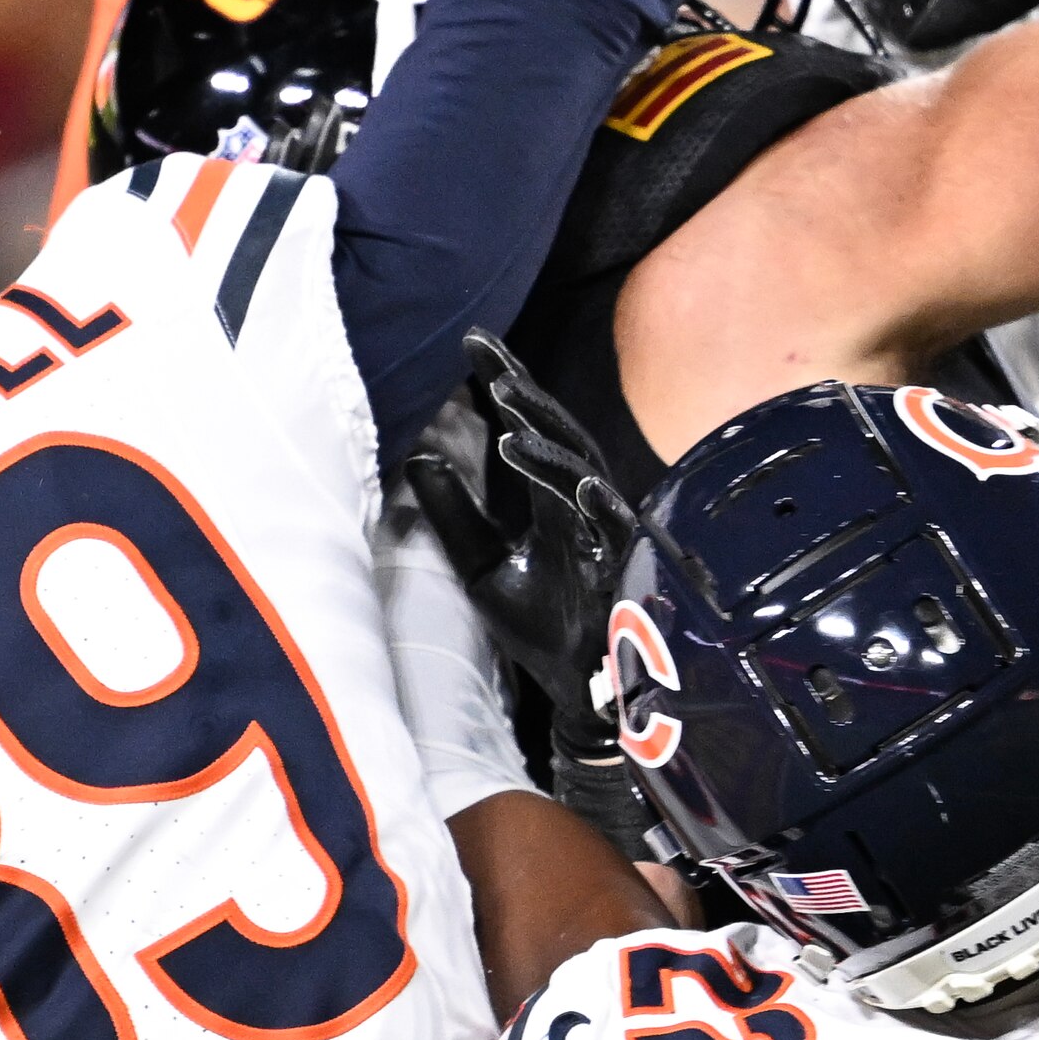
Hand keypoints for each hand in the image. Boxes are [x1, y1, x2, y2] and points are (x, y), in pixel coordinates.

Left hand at [403, 337, 654, 851]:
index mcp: (552, 500)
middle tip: (492, 365)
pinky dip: (602, 510)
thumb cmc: (541, 626)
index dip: (506, 384)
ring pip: (585, 480)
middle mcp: (584, 508)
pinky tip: (584, 489)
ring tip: (510, 425)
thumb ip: (454, 514)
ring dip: (551, 453)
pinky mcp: (620, 576)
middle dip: (529, 399)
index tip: (474, 343)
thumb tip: (417, 456)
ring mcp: (604, 539)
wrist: (579, 696)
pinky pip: (615, 538)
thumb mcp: (480, 565)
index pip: (529, 429)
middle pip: (561, 439)